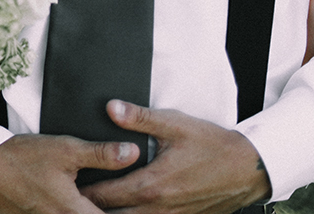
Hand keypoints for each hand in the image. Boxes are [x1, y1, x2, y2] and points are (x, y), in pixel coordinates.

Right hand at [0, 133, 139, 213]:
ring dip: (91, 212)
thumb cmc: (20, 158)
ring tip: (103, 204)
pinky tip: (76, 205)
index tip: (140, 206)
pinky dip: (71, 213)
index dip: (128, 213)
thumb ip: (101, 154)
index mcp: (74, 212)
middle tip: (126, 204)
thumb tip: (133, 153)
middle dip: (112, 212)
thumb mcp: (64, 149)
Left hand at [82, 100, 271, 213]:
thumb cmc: (212, 145)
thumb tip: (110, 108)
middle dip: (90, 207)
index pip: (104, 195)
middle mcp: (158, 208)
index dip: (81, 192)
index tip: (64, 185)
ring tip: (92, 204)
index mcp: (150, 185)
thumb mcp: (174, 125)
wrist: (249, 169)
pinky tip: (126, 208)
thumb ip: (139, 118)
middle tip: (70, 198)